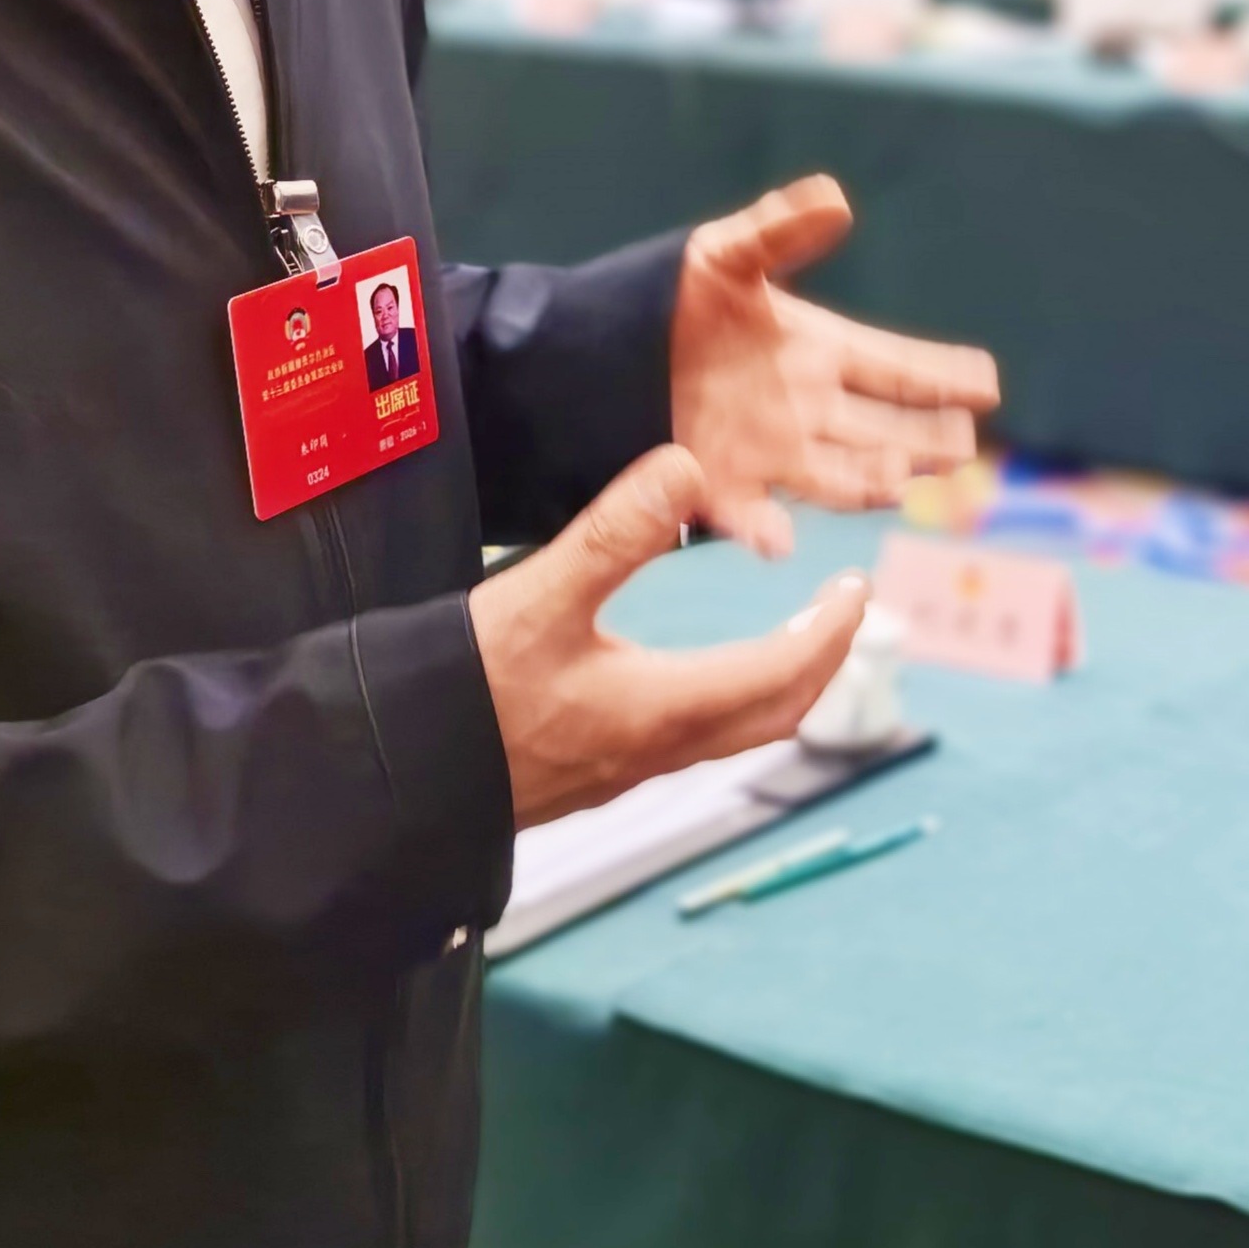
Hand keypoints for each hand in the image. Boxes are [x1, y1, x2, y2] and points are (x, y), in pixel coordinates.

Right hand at [469, 445, 869, 829]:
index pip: (782, 673)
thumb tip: (687, 466)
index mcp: (662, 709)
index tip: (859, 589)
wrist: (389, 781)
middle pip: (774, 716)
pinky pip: (691, 743)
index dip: (830, 631)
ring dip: (778, 685)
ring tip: (791, 638)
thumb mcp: (538, 596)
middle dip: (821, 661)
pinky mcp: (590, 778)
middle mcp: (656, 751)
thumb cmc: (462, 692)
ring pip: (734, 735)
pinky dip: (729, 703)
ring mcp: (623, 772)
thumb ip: (615, 532)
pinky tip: (698, 676)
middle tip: (844, 612)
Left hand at [669, 176, 1001, 556]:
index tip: (988, 382)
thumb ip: (780, 231)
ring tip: (900, 478)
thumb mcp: (725, 253)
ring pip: (840, 475)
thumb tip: (837, 198)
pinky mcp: (718, 486)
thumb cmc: (669, 295)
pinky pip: (751, 514)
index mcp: (819, 349)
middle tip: (965, 443)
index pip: (897, 366)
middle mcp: (807, 407)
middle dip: (928, 438)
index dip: (942, 375)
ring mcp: (769, 452)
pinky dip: (764, 528)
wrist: (599, 353)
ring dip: (869, 479)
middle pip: (886, 428)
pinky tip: (777, 538)